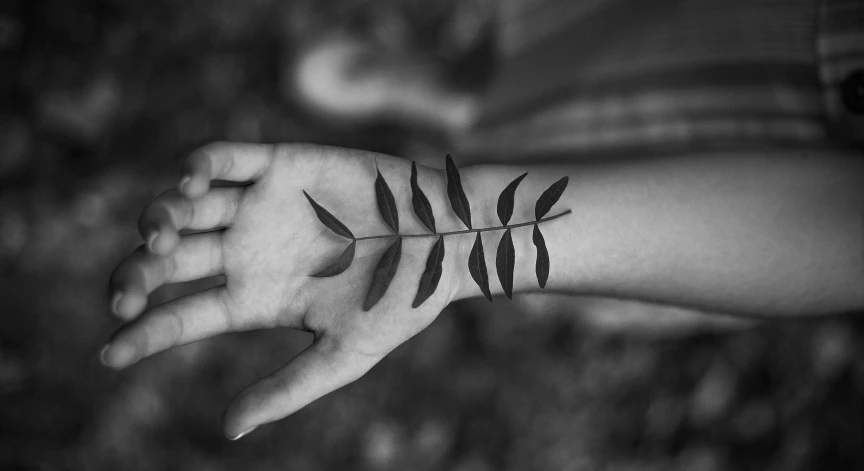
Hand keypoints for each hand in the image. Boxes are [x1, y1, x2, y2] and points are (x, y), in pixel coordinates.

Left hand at [104, 142, 474, 438]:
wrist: (446, 240)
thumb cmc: (403, 301)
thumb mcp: (347, 355)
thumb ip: (289, 388)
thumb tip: (229, 429)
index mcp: (255, 299)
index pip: (183, 317)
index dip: (143, 334)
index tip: (110, 353)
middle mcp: (248, 252)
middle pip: (169, 259)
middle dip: (139, 271)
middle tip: (134, 286)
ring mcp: (262, 207)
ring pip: (185, 206)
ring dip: (161, 215)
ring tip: (166, 231)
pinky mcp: (284, 165)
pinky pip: (227, 158)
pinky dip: (200, 165)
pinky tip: (193, 182)